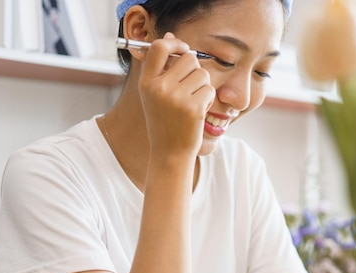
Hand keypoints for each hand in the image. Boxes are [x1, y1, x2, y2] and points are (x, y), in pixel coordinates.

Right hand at [138, 33, 215, 158]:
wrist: (169, 153)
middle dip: (195, 69)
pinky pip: (209, 90)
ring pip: (202, 74)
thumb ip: (161, 66)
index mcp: (146, 82)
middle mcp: (159, 88)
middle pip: (189, 59)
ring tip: (192, 101)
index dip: (176, 44)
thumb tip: (169, 35)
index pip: (159, 47)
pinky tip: (198, 112)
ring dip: (203, 85)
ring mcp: (176, 98)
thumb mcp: (155, 93)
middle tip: (191, 87)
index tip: (184, 50)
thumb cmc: (164, 121)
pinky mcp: (193, 108)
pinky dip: (207, 99)